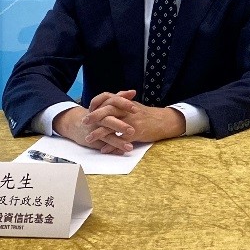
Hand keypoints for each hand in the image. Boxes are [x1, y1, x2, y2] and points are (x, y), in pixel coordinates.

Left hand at [55, 91, 186, 153]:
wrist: (165, 121)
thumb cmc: (149, 115)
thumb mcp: (135, 107)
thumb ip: (123, 105)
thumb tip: (110, 105)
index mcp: (126, 104)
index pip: (108, 100)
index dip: (97, 105)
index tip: (87, 111)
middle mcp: (128, 110)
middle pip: (108, 111)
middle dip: (94, 116)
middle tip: (84, 122)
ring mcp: (132, 121)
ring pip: (111, 126)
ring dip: (99, 133)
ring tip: (89, 138)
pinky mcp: (136, 132)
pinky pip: (121, 138)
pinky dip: (112, 145)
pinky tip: (104, 150)